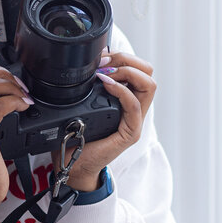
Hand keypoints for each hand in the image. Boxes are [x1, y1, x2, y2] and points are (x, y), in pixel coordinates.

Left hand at [53, 50, 155, 191]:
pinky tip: (107, 86)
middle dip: (127, 59)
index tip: (102, 56)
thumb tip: (90, 59)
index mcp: (125, 98)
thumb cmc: (76, 136)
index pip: (138, 68)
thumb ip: (88, 84)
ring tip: (106, 73)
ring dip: (127, 72)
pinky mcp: (129, 133)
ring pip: (148, 86)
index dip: (122, 56)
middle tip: (105, 63)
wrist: (73, 166)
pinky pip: (135, 107)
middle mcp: (134, 107)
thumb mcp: (81, 103)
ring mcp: (134, 120)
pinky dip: (123, 92)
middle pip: (147, 73)